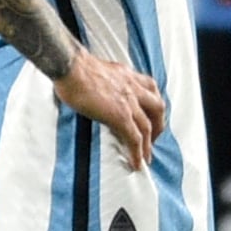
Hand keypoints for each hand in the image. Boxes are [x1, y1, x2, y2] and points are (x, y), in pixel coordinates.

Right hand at [52, 47, 168, 170]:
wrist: (72, 68)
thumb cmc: (76, 67)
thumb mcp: (101, 69)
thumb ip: (108, 80)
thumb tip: (101, 90)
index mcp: (128, 75)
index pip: (150, 88)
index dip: (153, 104)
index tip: (152, 115)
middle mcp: (133, 87)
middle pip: (157, 108)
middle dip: (158, 125)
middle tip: (153, 138)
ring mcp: (129, 102)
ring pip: (147, 126)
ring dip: (148, 144)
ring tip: (146, 157)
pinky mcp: (120, 115)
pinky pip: (134, 138)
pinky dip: (137, 152)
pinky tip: (136, 163)